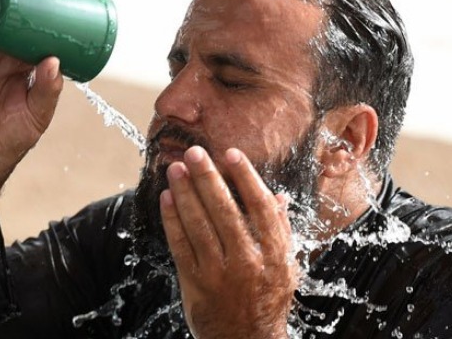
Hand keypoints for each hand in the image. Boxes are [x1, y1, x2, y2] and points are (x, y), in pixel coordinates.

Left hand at [160, 146, 296, 337]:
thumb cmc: (268, 299)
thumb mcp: (285, 266)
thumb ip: (280, 231)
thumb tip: (278, 197)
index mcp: (274, 254)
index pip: (260, 207)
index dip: (245, 177)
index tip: (231, 154)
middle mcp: (248, 261)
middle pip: (225, 211)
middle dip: (207, 177)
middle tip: (194, 152)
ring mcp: (219, 273)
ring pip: (199, 225)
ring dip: (185, 193)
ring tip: (175, 169)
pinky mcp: (196, 283)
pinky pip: (181, 246)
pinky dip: (172, 220)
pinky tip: (166, 199)